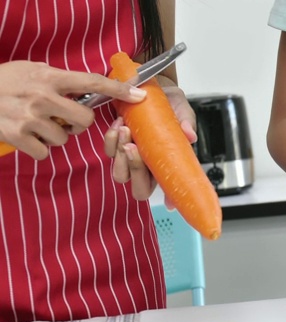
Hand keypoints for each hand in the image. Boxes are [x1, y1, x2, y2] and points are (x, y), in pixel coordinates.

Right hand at [0, 61, 145, 159]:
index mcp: (49, 77)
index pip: (92, 82)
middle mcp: (42, 97)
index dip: (118, 89)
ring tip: (38, 124)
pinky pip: (45, 152)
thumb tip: (91, 87)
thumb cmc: (5, 80)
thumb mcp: (32, 70)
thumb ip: (60, 79)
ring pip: (64, 138)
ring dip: (55, 136)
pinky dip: (39, 148)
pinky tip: (28, 136)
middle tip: (63, 118)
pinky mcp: (18, 136)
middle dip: (78, 123)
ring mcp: (30, 117)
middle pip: (85, 120)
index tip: (138, 95)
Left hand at [104, 84, 196, 206]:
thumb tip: (190, 136)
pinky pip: (109, 152)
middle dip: (135, 170)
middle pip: (140, 189)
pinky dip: (112, 138)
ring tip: (126, 128)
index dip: (171, 199)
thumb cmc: (168, 103)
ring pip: (120, 174)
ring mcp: (132, 158)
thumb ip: (186, 122)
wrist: (148, 86)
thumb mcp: (182, 109)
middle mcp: (150, 166)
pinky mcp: (116, 146)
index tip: (169, 204)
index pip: (172, 187)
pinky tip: (120, 123)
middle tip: (134, 146)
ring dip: (121, 154)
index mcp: (169, 162)